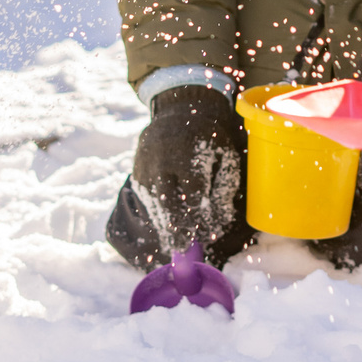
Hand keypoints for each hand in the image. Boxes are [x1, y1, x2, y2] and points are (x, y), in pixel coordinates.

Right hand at [129, 85, 247, 257]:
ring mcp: (145, 168)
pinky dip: (157, 215)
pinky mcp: (136, 173)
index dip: (200, 217)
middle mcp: (162, 161)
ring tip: (176, 246)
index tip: (206, 234)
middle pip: (168, 203)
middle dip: (177, 228)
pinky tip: (167, 229)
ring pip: (154, 205)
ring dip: (165, 226)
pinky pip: (146, 200)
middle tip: (183, 249)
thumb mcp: (225, 154)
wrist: (177, 112)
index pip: (193, 193)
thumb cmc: (208, 137)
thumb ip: (225, 185)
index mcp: (188, 154)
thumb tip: (220, 220)